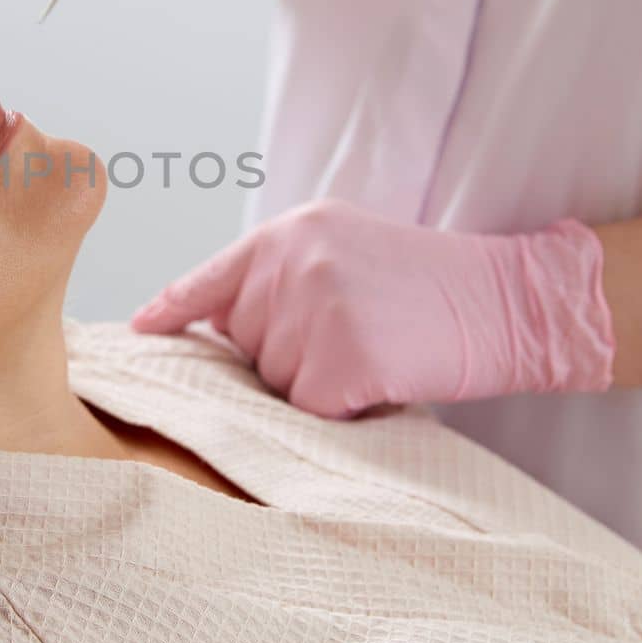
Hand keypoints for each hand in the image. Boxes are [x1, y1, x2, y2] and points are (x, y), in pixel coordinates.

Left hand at [128, 199, 617, 418]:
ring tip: (371, 349)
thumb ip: (278, 272)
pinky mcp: (343, 361)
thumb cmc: (421, 281)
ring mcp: (317, 310)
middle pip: (244, 344)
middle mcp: (293, 264)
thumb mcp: (340, 245)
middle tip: (352, 333)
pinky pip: (308, 410)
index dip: (171, 310)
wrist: (504, 299)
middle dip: (285, 354)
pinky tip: (380, 378)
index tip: (137, 332)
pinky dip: (339, 410)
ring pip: (274, 382)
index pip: (209, 279)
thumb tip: (214, 320)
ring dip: (313, 384)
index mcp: (289, 232)